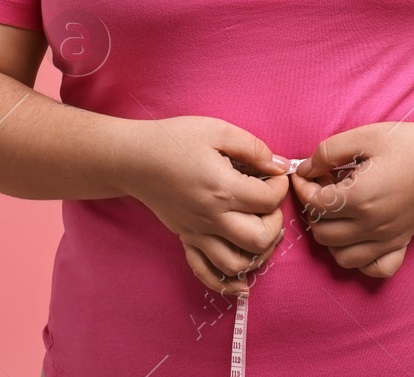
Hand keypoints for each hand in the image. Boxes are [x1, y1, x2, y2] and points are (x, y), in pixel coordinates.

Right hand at [115, 115, 291, 296]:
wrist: (134, 158)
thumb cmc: (174, 139)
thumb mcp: (217, 130)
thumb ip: (253, 147)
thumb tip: (280, 165)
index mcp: (223, 189)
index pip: (268, 201)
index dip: (280, 186)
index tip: (274, 174)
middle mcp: (212, 217)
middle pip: (259, 239)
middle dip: (275, 223)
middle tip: (269, 203)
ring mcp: (197, 232)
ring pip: (237, 264)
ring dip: (257, 254)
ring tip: (260, 232)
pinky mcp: (186, 238)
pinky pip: (206, 272)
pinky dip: (226, 283)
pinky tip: (241, 282)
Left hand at [290, 119, 413, 277]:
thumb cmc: (411, 143)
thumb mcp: (366, 136)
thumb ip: (329, 152)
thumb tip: (306, 168)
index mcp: (360, 197)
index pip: (314, 203)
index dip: (302, 186)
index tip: (305, 172)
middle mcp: (372, 225)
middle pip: (322, 233)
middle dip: (314, 210)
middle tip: (322, 187)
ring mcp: (388, 238)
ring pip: (342, 257)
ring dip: (331, 236)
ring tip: (337, 210)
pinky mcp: (402, 242)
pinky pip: (374, 268)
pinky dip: (360, 260)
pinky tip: (358, 236)